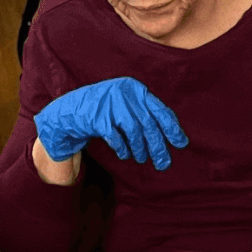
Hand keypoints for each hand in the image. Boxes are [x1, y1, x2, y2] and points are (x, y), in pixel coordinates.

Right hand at [34, 77, 187, 169]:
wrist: (70, 110)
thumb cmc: (103, 109)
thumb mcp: (125, 104)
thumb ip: (144, 112)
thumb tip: (170, 134)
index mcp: (135, 88)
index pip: (160, 109)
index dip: (172, 128)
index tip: (181, 144)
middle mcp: (124, 93)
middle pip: (148, 124)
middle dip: (157, 147)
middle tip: (164, 163)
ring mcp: (110, 105)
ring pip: (134, 132)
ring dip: (140, 149)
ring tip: (142, 159)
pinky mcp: (97, 118)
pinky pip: (116, 138)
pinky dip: (122, 149)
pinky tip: (124, 155)